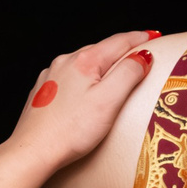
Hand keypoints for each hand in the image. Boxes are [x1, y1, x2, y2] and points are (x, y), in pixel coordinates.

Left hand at [0, 31, 156, 178]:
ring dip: (102, 64)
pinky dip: (85, 78)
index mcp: (83, 61)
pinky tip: (88, 90)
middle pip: (100, 49)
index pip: (119, 41)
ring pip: (83, 63)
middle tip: (140, 51)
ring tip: (116, 68)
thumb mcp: (108, 101)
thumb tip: (143, 56)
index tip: (154, 35)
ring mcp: (51, 77)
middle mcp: (64, 63)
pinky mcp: (43, 92)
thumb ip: (128, 74)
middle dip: (122, 49)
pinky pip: (70, 77)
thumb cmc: (70, 131)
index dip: (140, 38)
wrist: (32, 152)